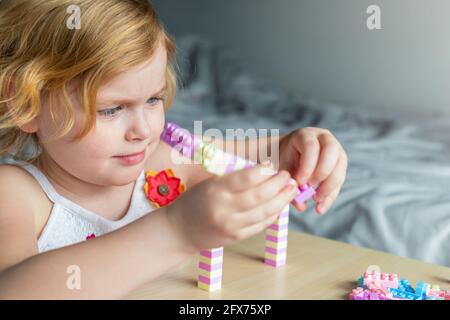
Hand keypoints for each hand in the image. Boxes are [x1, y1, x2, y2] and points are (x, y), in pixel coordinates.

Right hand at [166, 163, 297, 252]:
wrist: (180, 231)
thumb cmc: (194, 201)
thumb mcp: (209, 183)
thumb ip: (233, 179)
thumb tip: (263, 171)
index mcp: (215, 190)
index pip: (246, 178)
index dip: (263, 171)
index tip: (272, 164)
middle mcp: (224, 209)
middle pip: (259, 196)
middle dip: (278, 184)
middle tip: (287, 176)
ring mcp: (231, 226)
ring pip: (264, 212)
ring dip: (281, 199)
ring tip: (291, 189)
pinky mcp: (237, 237)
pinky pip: (261, 224)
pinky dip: (273, 214)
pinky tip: (280, 204)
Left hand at [278, 127, 346, 214]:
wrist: (289, 155)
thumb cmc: (284, 160)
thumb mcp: (283, 168)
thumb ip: (289, 182)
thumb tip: (302, 205)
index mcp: (306, 135)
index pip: (311, 147)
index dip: (308, 166)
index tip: (300, 182)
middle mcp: (325, 139)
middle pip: (331, 152)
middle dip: (323, 174)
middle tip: (312, 190)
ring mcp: (336, 150)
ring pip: (340, 166)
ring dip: (329, 186)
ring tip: (316, 201)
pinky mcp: (340, 164)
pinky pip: (340, 180)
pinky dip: (331, 195)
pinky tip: (320, 208)